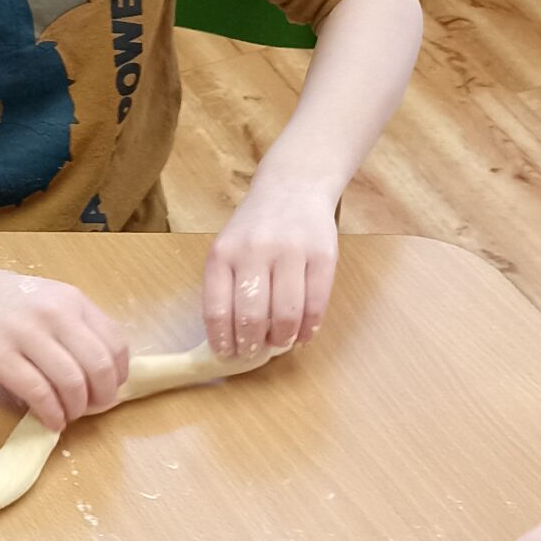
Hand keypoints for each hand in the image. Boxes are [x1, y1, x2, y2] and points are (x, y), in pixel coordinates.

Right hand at [0, 266, 129, 429]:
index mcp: (71, 300)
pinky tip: (50, 421)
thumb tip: (97, 370)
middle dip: (102, 398)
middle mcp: (55, 314)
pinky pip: (39, 393)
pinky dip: (51, 414)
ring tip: (67, 416)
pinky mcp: (0, 357)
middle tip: (91, 410)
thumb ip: (72, 325)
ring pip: (72, 383)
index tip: (108, 390)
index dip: (118, 376)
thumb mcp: (45, 298)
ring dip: (76, 410)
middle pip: (100, 367)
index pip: (115, 344)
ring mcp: (26, 334)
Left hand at [203, 170, 338, 356]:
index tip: (227, 354)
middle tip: (254, 352)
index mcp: (224, 253)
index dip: (222, 340)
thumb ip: (226, 287)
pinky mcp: (323, 255)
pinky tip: (304, 335)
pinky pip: (316, 303)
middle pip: (251, 316)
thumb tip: (230, 339)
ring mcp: (291, 252)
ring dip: (282, 338)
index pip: (217, 309)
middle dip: (252, 344)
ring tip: (280, 343)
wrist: (293, 187)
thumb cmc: (255, 227)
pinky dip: (310, 327)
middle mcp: (255, 251)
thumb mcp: (227, 248)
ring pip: (286, 314)